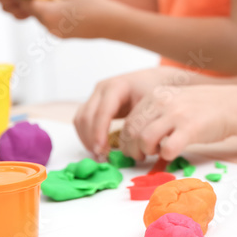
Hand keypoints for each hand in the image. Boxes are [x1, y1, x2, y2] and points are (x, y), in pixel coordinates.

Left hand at [28, 0, 122, 38]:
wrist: (110, 23)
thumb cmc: (93, 3)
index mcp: (48, 12)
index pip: (28, 3)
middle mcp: (49, 25)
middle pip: (35, 12)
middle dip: (36, 2)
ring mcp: (57, 33)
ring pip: (44, 19)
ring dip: (45, 10)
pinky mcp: (65, 37)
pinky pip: (53, 25)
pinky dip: (55, 17)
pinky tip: (66, 10)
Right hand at [74, 67, 188, 157]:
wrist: (153, 79)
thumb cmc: (155, 90)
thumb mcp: (153, 103)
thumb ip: (144, 120)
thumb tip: (139, 143)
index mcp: (117, 86)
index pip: (102, 111)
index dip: (99, 132)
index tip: (102, 150)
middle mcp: (102, 89)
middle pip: (87, 116)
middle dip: (91, 138)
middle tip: (101, 157)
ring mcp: (96, 95)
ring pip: (80, 119)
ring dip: (86, 138)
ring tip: (100, 154)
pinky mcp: (94, 103)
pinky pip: (82, 120)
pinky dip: (86, 135)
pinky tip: (98, 147)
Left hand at [117, 85, 236, 161]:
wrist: (230, 105)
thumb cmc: (201, 108)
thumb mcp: (172, 101)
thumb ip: (153, 114)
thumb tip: (132, 137)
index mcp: (155, 95)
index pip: (128, 121)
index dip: (126, 140)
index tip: (133, 149)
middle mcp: (162, 102)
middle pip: (132, 132)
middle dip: (132, 150)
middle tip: (140, 156)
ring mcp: (177, 115)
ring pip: (144, 140)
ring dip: (147, 152)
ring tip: (156, 153)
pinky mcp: (190, 129)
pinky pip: (167, 149)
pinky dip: (166, 156)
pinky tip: (173, 152)